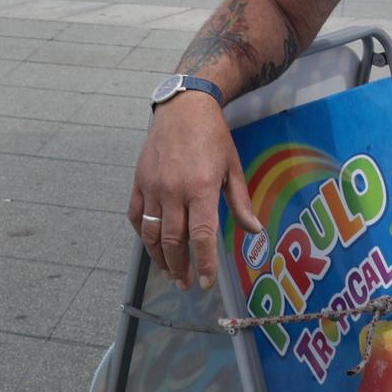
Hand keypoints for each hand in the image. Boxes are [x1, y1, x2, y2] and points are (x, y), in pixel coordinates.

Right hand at [128, 93, 263, 291]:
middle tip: (186, 283)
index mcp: (201, 187)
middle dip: (179, 267)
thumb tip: (254, 231)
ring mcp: (152, 187)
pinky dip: (142, 235)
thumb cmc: (214, 137)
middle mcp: (174, 190)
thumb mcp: (233, 167)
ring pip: (151, 234)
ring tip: (170, 272)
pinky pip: (136, 217)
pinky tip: (151, 246)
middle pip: (173, 241)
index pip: (202, 236)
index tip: (205, 282)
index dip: (204, 263)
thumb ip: (240, 202)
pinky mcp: (138, 182)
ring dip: (159, 258)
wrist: (184, 107)